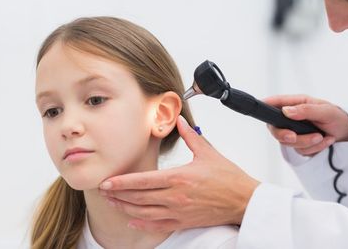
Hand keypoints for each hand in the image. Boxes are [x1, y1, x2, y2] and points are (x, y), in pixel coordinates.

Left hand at [98, 115, 259, 232]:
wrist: (244, 201)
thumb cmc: (229, 178)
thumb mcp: (208, 153)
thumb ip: (191, 136)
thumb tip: (181, 121)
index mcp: (179, 177)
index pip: (143, 180)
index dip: (122, 182)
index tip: (108, 182)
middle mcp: (176, 196)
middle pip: (139, 197)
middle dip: (118, 194)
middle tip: (104, 191)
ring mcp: (179, 211)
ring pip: (145, 212)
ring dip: (126, 208)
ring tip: (113, 203)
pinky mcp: (184, 222)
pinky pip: (158, 226)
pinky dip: (142, 224)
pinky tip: (132, 221)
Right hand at [264, 94, 347, 155]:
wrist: (346, 131)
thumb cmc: (336, 116)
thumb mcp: (325, 110)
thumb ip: (305, 110)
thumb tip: (286, 111)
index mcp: (294, 104)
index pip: (274, 103)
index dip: (264, 106)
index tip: (262, 110)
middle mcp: (290, 118)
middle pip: (275, 129)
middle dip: (285, 135)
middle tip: (294, 137)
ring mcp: (293, 131)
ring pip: (288, 142)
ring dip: (307, 142)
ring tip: (322, 136)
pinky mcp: (299, 144)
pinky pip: (300, 150)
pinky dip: (314, 148)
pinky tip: (324, 140)